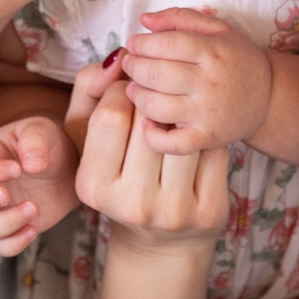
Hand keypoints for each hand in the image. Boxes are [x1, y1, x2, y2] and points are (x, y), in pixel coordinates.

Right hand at [0, 116, 77, 256]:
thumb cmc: (48, 145)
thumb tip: (31, 165)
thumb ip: (35, 141)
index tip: (17, 169)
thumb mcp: (43, 131)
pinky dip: (13, 244)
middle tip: (7, 196)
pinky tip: (33, 229)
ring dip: (4, 223)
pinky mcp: (8, 229)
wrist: (67, 171)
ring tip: (34, 208)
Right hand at [72, 55, 229, 250]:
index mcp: (92, 186)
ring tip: (174, 118)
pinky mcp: (209, 211)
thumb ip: (88, 88)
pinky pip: (213, 150)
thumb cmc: (117, 174)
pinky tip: (195, 139)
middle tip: (156, 100)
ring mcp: (174, 211)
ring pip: (185, 133)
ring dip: (182, 115)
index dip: (122, 90)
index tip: (128, 90)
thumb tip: (118, 58)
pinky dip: (205, 136)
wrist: (158, 240)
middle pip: (150, 121)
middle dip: (154, 99)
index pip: (111, 114)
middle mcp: (131, 204)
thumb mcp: (85, 136)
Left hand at [120, 7, 273, 153]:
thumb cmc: (237, 59)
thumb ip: (180, 18)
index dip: (141, 44)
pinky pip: (172, 144)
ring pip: (156, 106)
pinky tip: (147, 124)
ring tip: (135, 89)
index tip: (134, 45)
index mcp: (213, 51)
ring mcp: (208, 113)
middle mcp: (210, 82)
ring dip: (136, 96)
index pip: (165, 44)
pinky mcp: (207, 138)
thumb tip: (144, 19)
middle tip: (130, 65)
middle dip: (133, 67)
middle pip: (156, 74)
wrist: (269, 97)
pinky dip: (152, 137)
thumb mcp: (218, 29)